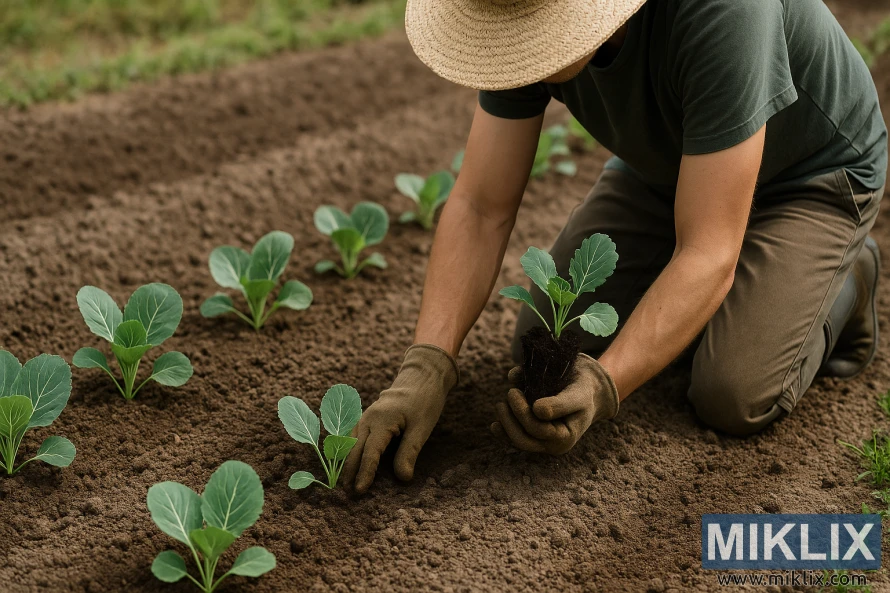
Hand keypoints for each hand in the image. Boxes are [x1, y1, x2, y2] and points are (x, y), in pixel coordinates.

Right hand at [343, 344, 458, 493]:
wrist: (422, 377)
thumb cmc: (424, 401)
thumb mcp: (422, 428)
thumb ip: (409, 453)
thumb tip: (403, 479)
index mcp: (381, 421)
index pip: (370, 453)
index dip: (365, 473)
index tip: (359, 491)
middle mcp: (368, 419)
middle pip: (354, 449)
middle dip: (349, 472)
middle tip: (346, 494)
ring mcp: (365, 417)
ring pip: (350, 443)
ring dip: (347, 462)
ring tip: (345, 483)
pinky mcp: (368, 418)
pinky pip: (353, 437)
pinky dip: (350, 451)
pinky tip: (350, 462)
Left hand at [490, 354, 618, 453]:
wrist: (588, 391)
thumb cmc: (582, 389)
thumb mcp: (577, 394)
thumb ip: (560, 403)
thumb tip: (536, 410)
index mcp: (566, 436)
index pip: (538, 430)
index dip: (521, 412)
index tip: (514, 390)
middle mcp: (554, 444)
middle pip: (524, 440)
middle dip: (510, 420)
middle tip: (508, 394)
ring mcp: (544, 443)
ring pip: (519, 441)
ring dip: (506, 424)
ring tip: (501, 404)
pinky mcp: (536, 437)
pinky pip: (517, 440)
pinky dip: (504, 433)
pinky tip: (495, 426)